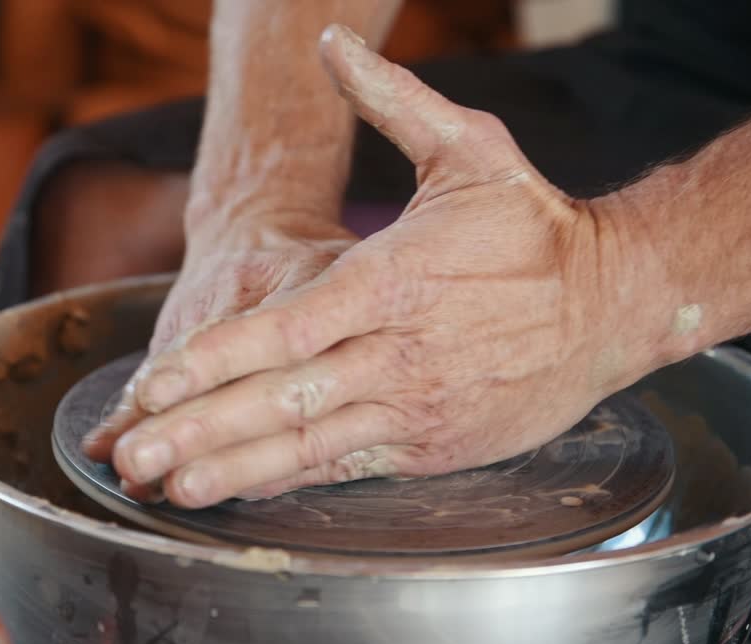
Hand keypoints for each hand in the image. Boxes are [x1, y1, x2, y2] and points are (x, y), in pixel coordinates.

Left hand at [99, 25, 650, 507]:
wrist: (618, 299)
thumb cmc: (534, 225)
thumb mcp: (468, 146)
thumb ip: (390, 99)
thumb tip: (330, 43)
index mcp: (392, 280)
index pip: (284, 330)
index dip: (212, 363)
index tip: (151, 385)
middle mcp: (396, 352)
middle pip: (282, 398)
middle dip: (200, 428)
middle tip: (132, 453)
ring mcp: (415, 405)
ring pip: (310, 445)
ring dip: (236, 469)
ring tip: (172, 486)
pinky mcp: (434, 444)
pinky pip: (351, 466)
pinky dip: (295, 481)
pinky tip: (246, 493)